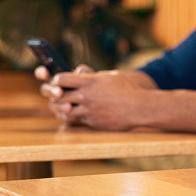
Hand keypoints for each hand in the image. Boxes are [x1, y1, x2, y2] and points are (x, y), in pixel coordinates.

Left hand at [37, 67, 153, 129]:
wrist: (140, 107)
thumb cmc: (128, 88)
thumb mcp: (111, 76)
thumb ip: (94, 76)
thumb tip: (83, 74)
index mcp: (90, 81)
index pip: (61, 79)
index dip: (57, 80)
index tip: (59, 82)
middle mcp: (86, 95)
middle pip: (58, 96)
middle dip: (55, 96)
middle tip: (57, 95)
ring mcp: (89, 110)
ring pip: (63, 111)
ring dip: (62, 109)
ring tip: (66, 106)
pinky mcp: (92, 122)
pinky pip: (76, 120)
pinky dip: (74, 118)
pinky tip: (76, 115)